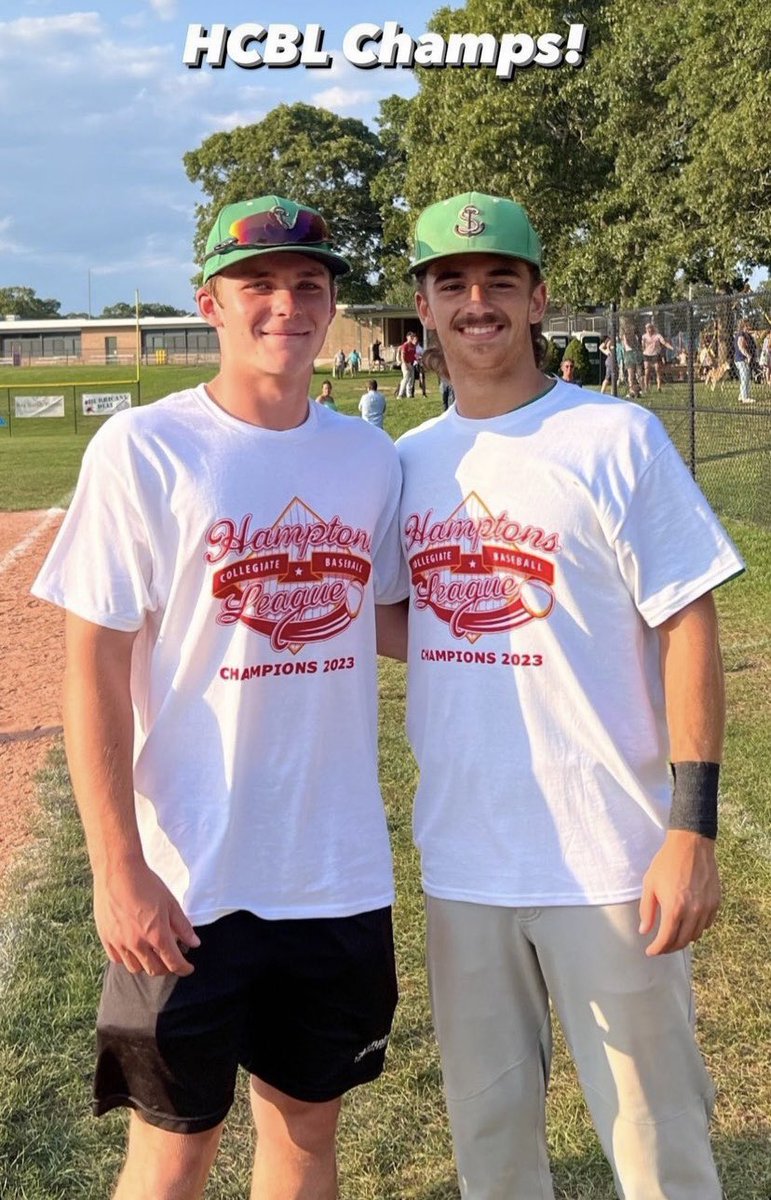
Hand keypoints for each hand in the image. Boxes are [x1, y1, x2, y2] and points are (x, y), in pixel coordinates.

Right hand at [93, 858, 200, 975]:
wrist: (118, 871)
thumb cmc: (147, 884)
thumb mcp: (171, 903)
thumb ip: (183, 926)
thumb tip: (195, 943)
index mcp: (157, 935)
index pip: (173, 963)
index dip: (183, 968)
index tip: (188, 968)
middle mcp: (137, 943)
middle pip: (154, 970)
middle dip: (166, 968)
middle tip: (171, 961)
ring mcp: (119, 942)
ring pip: (134, 968)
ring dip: (146, 965)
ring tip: (152, 956)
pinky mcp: (106, 938)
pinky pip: (117, 959)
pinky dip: (127, 959)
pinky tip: (133, 950)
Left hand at [638, 830, 720, 956]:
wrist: (691, 845)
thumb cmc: (667, 863)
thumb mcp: (649, 884)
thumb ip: (647, 910)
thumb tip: (644, 931)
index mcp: (674, 909)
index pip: (666, 940)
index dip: (657, 949)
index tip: (651, 952)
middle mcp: (693, 912)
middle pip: (682, 942)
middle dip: (669, 948)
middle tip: (661, 947)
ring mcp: (706, 908)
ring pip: (696, 935)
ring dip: (683, 939)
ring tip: (673, 936)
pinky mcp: (715, 902)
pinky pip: (707, 924)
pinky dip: (697, 928)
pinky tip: (688, 923)